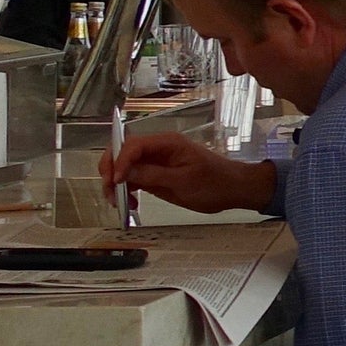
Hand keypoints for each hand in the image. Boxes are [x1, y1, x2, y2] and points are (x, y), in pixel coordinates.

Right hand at [106, 136, 278, 217]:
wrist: (234, 190)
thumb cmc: (214, 184)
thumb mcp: (182, 182)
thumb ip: (151, 176)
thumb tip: (123, 173)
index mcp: (167, 142)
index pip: (132, 145)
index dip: (119, 162)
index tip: (116, 182)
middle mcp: (158, 148)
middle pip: (123, 153)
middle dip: (111, 171)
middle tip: (111, 193)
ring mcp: (156, 160)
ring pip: (125, 167)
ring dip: (117, 184)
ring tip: (120, 203)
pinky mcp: (157, 173)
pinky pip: (134, 178)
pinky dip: (127, 189)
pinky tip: (130, 203)